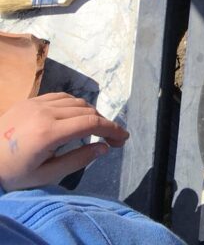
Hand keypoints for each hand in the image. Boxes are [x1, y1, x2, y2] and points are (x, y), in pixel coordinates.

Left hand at [0, 93, 128, 190]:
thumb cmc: (13, 173)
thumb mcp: (45, 175)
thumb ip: (77, 160)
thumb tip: (104, 148)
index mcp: (48, 133)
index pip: (91, 123)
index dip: (112, 129)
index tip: (123, 138)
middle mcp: (45, 112)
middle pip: (87, 111)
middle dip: (104, 123)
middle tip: (112, 139)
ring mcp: (36, 103)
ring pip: (76, 102)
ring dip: (91, 114)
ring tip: (95, 129)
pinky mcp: (30, 100)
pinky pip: (61, 97)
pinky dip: (75, 105)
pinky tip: (76, 117)